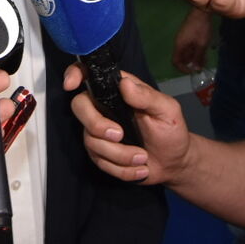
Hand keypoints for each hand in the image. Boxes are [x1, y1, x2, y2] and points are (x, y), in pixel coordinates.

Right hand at [64, 67, 193, 185]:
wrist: (173, 163)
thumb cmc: (172, 131)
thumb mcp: (167, 110)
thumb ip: (147, 97)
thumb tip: (125, 83)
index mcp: (119, 91)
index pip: (90, 75)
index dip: (75, 74)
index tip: (71, 84)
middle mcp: (104, 108)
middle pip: (80, 107)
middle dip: (96, 125)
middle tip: (120, 135)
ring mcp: (99, 132)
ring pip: (91, 141)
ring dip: (120, 155)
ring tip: (143, 157)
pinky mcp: (101, 154)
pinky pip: (100, 162)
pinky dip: (122, 169)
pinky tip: (140, 168)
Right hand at [171, 7, 211, 75]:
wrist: (201, 12)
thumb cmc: (201, 29)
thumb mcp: (201, 45)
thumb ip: (198, 58)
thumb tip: (196, 69)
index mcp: (179, 46)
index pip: (175, 62)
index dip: (183, 69)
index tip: (193, 71)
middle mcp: (178, 43)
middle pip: (181, 58)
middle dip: (191, 63)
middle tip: (202, 65)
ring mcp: (182, 38)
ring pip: (186, 52)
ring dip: (194, 57)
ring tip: (205, 58)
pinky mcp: (187, 34)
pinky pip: (189, 46)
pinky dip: (195, 50)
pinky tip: (204, 50)